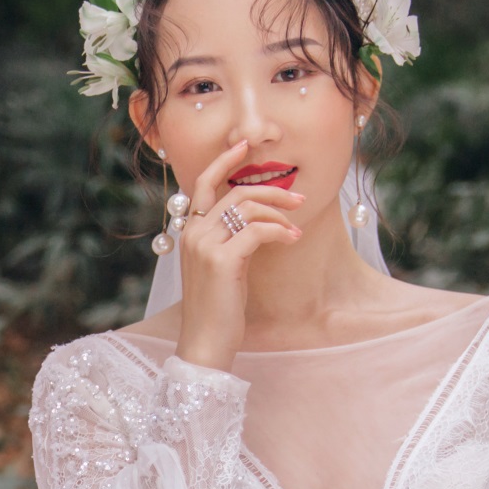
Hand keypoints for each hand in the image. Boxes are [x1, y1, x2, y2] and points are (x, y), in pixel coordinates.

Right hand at [172, 136, 306, 370]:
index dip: (224, 160)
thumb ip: (231, 240)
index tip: (244, 145)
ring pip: (248, 207)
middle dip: (271, 190)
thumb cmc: (217, 309)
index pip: (203, 183)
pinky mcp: (222, 259)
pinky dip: (279, 231)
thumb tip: (261, 221)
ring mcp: (205, 245)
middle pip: (235, 192)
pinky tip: (292, 240)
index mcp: (189, 232)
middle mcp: (192, 233)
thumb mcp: (222, 267)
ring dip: (279, 212)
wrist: (205, 343)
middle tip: (299, 198)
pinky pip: (258, 230)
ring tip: (296, 227)